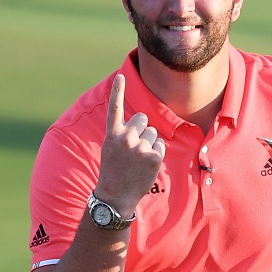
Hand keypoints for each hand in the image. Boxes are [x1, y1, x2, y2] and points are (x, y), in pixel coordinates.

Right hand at [94, 73, 165, 215]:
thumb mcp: (111, 148)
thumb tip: (142, 122)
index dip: (118, 90)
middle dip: (142, 129)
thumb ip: (122, 133)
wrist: (115, 196)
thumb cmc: (114, 171)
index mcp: (112, 134)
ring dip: (149, 143)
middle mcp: (125, 137)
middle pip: (143, 118)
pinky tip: (146, 166)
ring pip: (153, 133)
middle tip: (133, 148)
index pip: (115, 107)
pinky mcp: (153, 156)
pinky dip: (156, 154)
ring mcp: (140, 147)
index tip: (121, 75)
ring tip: (138, 160)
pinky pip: (160, 146)